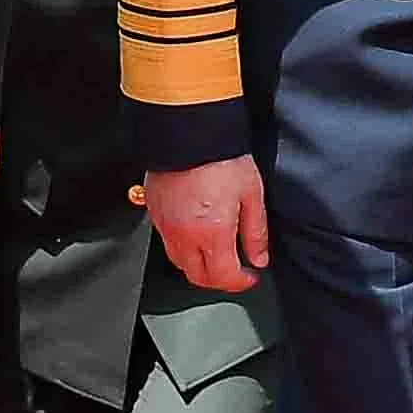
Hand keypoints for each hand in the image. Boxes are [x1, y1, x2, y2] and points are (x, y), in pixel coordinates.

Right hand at [149, 159, 270, 295]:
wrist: (189, 129)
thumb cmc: (220, 156)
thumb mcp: (251, 193)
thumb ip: (256, 231)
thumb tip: (259, 257)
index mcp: (212, 233)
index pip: (224, 277)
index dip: (241, 282)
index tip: (250, 276)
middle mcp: (184, 235)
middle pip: (198, 277)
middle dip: (219, 280)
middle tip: (234, 270)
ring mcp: (165, 225)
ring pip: (180, 263)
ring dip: (199, 265)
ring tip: (216, 253)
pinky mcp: (154, 212)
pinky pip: (167, 242)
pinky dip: (183, 247)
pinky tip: (196, 234)